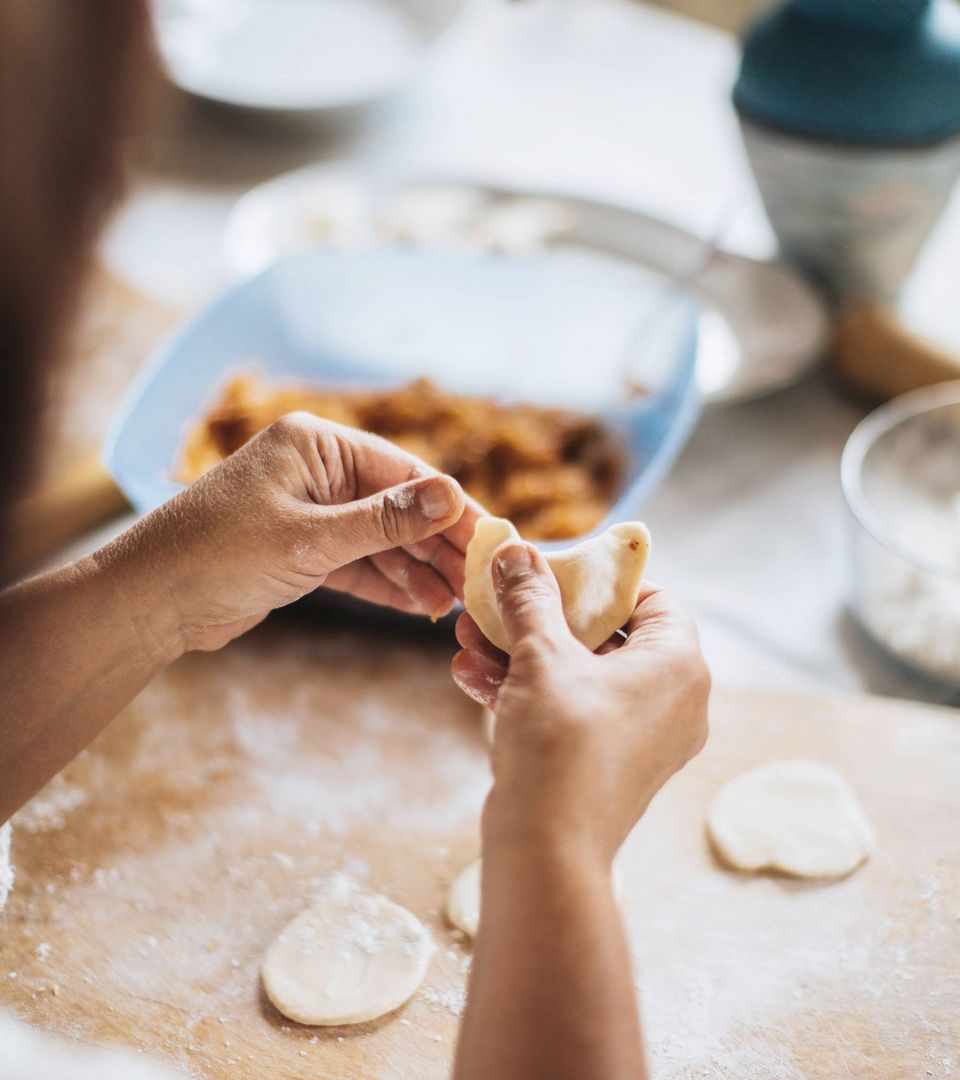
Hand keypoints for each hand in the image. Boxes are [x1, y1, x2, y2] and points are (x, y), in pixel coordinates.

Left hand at [96, 413, 480, 655]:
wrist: (149, 602)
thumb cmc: (219, 554)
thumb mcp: (312, 538)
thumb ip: (385, 522)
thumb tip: (452, 496)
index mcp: (315, 444)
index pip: (402, 472)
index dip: (450, 508)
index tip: (489, 539)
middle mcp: (315, 471)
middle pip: (396, 506)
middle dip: (435, 545)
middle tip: (474, 580)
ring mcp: (309, 512)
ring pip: (379, 539)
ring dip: (414, 571)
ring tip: (451, 603)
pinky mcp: (300, 550)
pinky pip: (356, 562)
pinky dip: (385, 583)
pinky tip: (419, 605)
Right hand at [451, 541, 709, 863]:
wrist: (547, 852)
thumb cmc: (560, 746)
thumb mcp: (541, 657)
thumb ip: (529, 598)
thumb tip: (515, 552)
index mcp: (678, 666)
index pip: (652, 599)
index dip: (601, 581)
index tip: (554, 573)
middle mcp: (673, 701)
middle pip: (606, 636)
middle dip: (540, 618)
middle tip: (497, 602)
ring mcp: (641, 737)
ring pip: (579, 675)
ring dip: (521, 653)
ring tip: (468, 637)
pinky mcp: (607, 764)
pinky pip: (571, 711)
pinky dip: (528, 692)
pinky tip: (471, 674)